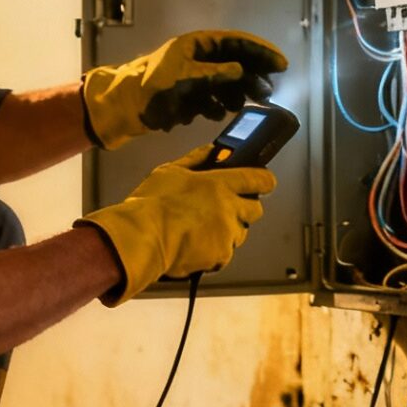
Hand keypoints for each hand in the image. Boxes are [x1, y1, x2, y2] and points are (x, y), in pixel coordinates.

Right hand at [76, 149, 276, 302]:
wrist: (142, 239)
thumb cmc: (151, 204)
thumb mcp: (171, 171)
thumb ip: (196, 158)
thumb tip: (212, 150)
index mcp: (220, 184)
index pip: (259, 179)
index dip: (264, 180)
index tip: (264, 181)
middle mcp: (229, 208)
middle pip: (255, 209)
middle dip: (244, 208)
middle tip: (225, 209)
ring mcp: (227, 234)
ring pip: (240, 232)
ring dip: (229, 230)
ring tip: (202, 229)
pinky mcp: (221, 256)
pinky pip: (225, 253)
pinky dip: (215, 251)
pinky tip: (195, 245)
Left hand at [80, 30, 286, 147]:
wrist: (122, 109)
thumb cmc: (149, 89)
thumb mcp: (186, 79)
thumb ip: (216, 74)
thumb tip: (241, 70)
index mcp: (197, 45)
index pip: (237, 42)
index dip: (261, 52)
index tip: (281, 64)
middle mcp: (197, 57)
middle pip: (235, 62)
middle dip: (253, 77)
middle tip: (267, 92)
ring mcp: (193, 76)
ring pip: (225, 82)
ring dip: (237, 93)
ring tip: (246, 105)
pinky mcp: (187, 95)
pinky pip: (212, 98)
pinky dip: (218, 105)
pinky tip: (220, 113)